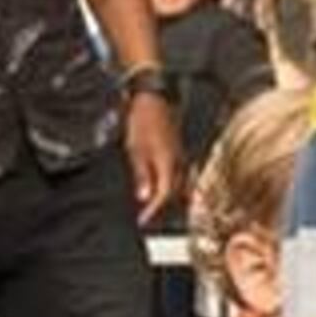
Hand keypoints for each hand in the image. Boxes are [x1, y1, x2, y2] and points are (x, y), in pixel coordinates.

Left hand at [123, 93, 185, 223]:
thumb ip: (142, 175)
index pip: (164, 195)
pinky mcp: (177, 150)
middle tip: (146, 216)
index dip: (153, 210)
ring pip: (177, 184)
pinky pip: (176, 174)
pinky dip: (167, 184)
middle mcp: (178, 162)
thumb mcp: (135, 149)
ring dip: (165, 196)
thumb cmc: (143, 119)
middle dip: (160, 207)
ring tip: (150, 204)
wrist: (154, 96)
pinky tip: (156, 184)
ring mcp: (180, 155)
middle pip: (174, 193)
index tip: (143, 220)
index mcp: (168, 163)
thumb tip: (144, 197)